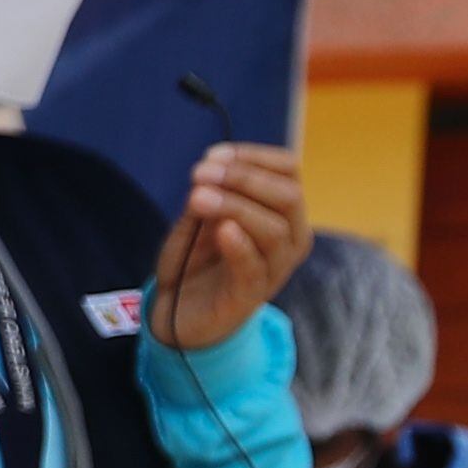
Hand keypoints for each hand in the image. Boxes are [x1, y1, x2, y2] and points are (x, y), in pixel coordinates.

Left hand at [147, 143, 308, 351]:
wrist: (177, 312)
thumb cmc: (195, 259)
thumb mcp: (199, 217)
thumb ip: (208, 193)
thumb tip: (211, 168)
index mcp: (283, 212)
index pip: (289, 171)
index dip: (254, 157)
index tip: (212, 155)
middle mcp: (290, 238)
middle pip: (288, 197)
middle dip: (245, 178)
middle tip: (201, 173)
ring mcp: (274, 269)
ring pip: (274, 230)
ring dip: (235, 206)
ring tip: (198, 197)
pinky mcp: (252, 295)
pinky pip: (255, 267)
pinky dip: (240, 245)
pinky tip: (222, 230)